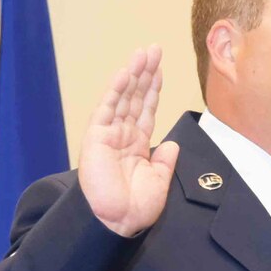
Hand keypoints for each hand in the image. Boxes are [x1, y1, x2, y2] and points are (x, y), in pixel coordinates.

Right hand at [79, 45, 180, 237]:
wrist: (118, 221)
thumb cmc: (136, 207)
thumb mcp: (160, 181)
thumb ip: (166, 160)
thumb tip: (173, 144)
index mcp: (137, 144)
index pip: (146, 109)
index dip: (154, 88)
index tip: (160, 68)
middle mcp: (122, 134)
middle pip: (135, 96)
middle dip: (145, 72)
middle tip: (154, 49)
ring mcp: (109, 133)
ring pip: (123, 97)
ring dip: (133, 74)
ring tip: (143, 53)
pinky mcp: (96, 136)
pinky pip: (107, 108)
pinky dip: (116, 90)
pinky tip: (125, 73)